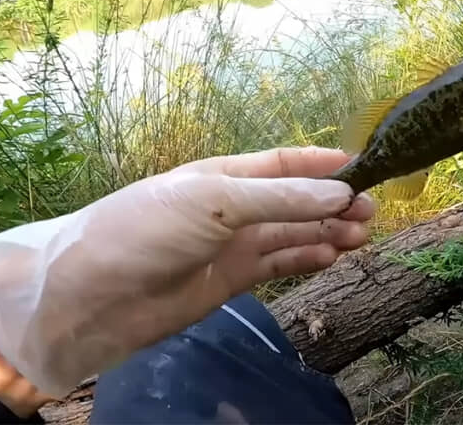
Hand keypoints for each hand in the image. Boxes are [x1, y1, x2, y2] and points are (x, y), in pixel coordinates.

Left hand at [0, 147, 373, 397]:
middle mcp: (231, 207)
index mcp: (223, 174)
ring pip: (292, 234)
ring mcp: (230, 246)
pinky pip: (278, 265)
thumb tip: (343, 192)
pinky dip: (306, 259)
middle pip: (295, 200)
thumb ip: (281, 199)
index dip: (325, 163)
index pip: (285, 163)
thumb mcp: (215, 202)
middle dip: (334, 203)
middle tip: (373, 212)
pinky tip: (332, 256)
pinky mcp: (228, 281)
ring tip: (363, 235)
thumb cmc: (146, 232)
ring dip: (327, 232)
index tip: (368, 167)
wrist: (89, 298)